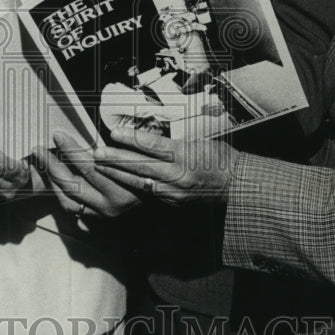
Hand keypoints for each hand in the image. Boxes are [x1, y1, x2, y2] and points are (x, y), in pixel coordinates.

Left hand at [30, 131, 142, 217]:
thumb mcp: (137, 151)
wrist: (162, 190)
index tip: (58, 135)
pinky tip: (51, 175)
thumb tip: (90, 127)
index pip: (90, 166)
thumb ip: (119, 143)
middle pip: (74, 183)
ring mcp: (103, 213)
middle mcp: (112, 203)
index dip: (70, 150)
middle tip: (39, 148)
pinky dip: (58, 191)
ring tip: (40, 160)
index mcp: (124, 186)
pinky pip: (70, 206)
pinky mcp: (96, 218)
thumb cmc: (147, 164)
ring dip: (51, 178)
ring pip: (68, 197)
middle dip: (52, 164)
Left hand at [92, 128, 237, 205]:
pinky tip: (119, 181)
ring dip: (119, 174)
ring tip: (101, 166)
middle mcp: (178, 175)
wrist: (238, 185)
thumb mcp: (199, 141)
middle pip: (142, 166)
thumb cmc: (220, 158)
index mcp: (186, 155)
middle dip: (117, 160)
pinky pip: (149, 193)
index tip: (114, 132)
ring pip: (141, 182)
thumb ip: (173, 141)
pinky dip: (133, 186)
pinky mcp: (174, 202)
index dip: (132, 139)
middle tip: (97, 153)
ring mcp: (175, 192)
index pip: (153, 145)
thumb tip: (147, 137)